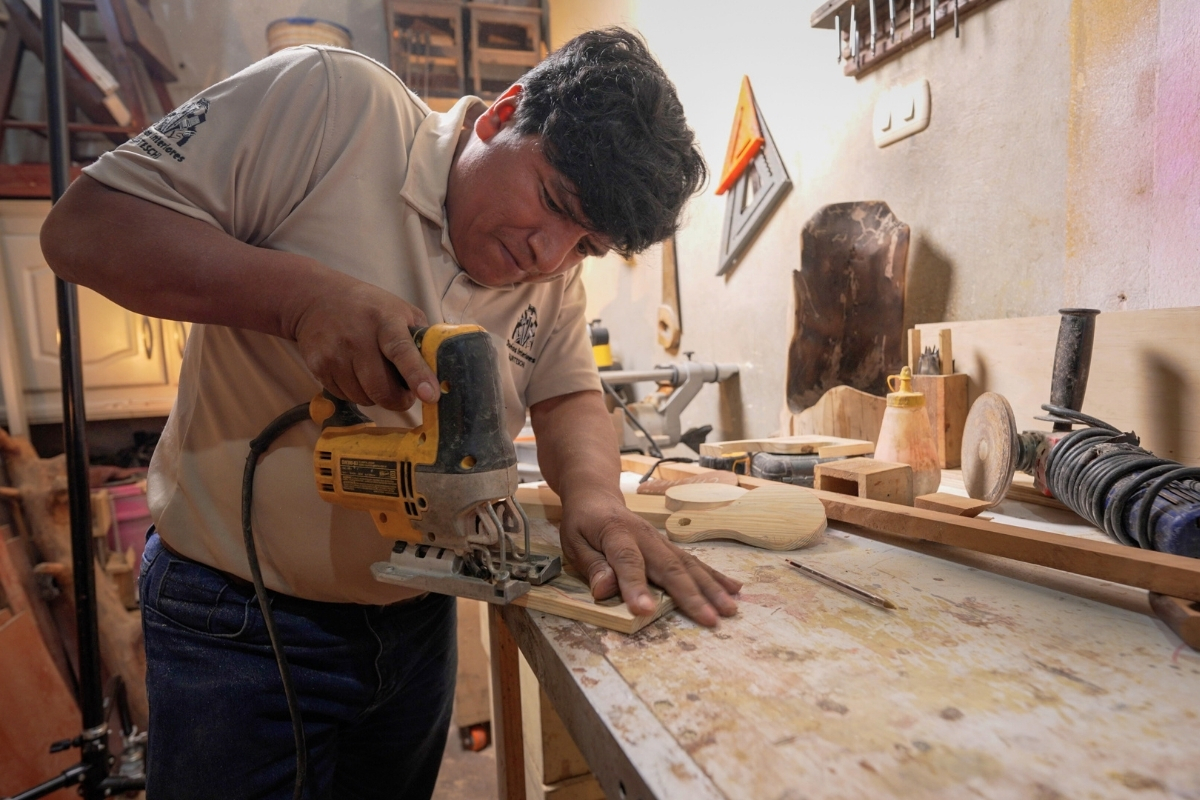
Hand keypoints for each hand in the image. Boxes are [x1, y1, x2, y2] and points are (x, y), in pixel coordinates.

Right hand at [290, 274, 438, 411]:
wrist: (318, 299)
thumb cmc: (370, 308)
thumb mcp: (401, 311)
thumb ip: (421, 339)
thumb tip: (443, 370)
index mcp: (385, 321)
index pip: (402, 350)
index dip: (417, 375)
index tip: (430, 395)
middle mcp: (357, 337)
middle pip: (381, 388)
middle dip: (399, 400)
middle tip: (405, 394)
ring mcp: (334, 353)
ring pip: (363, 397)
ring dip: (376, 396)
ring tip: (375, 374)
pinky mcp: (318, 366)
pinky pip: (345, 396)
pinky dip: (356, 392)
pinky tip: (355, 372)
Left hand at [559, 490, 741, 626]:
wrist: (597, 495)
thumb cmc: (583, 523)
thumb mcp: (573, 543)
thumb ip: (592, 566)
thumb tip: (604, 590)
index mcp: (615, 533)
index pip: (627, 561)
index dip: (635, 586)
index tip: (645, 611)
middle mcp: (645, 536)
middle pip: (669, 566)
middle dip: (691, 595)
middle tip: (710, 619)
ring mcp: (661, 541)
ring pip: (689, 565)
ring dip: (710, 588)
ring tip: (729, 608)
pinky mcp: (670, 546)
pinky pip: (695, 562)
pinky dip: (715, 576)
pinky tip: (734, 589)